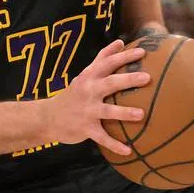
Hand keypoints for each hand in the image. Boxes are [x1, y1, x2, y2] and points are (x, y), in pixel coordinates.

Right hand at [44, 39, 150, 156]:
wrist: (47, 118)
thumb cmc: (73, 94)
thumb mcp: (85, 75)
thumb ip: (102, 58)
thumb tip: (120, 42)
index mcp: (88, 77)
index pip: (107, 63)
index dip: (124, 57)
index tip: (142, 53)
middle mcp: (87, 92)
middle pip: (109, 84)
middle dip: (127, 80)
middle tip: (146, 78)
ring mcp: (86, 111)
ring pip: (107, 112)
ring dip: (123, 113)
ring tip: (141, 114)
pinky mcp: (85, 129)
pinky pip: (102, 138)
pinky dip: (114, 145)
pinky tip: (129, 150)